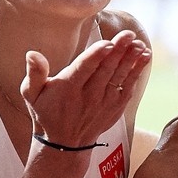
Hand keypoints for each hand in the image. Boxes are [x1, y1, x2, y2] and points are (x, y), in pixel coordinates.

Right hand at [21, 30, 150, 148]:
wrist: (65, 143)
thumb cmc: (47, 111)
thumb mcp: (32, 94)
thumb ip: (35, 73)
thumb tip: (32, 54)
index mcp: (68, 88)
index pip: (84, 69)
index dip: (96, 56)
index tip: (107, 43)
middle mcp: (89, 95)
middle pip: (106, 69)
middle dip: (118, 51)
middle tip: (128, 34)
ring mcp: (105, 101)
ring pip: (120, 76)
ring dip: (131, 59)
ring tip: (139, 43)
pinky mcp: (116, 106)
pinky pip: (129, 86)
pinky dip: (137, 71)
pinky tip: (145, 56)